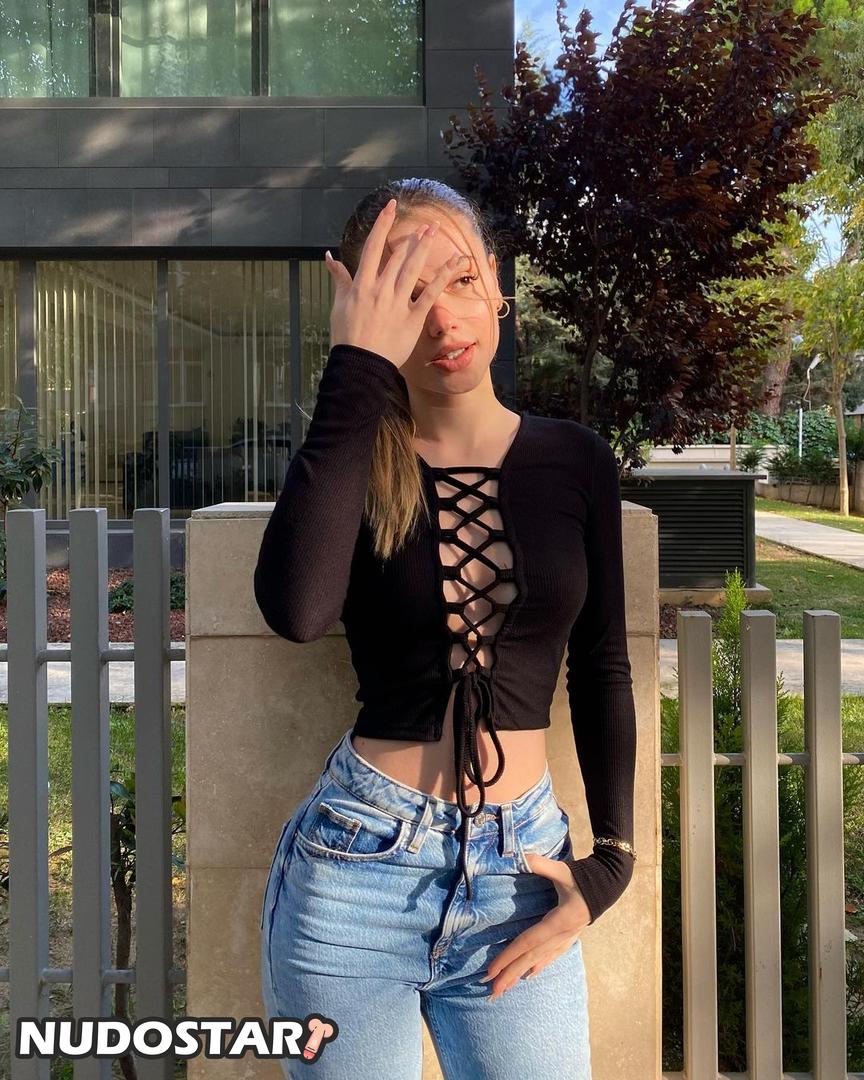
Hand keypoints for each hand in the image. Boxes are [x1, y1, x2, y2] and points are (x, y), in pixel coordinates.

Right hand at [323, 199, 467, 369]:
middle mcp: (380, 289)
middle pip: (398, 255)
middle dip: (413, 237)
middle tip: (427, 225)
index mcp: (361, 285)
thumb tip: (330, 258)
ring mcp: (397, 302)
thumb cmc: (347, 337)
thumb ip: (339, 279)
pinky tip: (456, 263)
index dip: (382, 224)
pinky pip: (430, 293)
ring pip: (413, 268)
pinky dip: (444, 276)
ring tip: (435, 231)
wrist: (360, 365)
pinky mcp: (413, 317)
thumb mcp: (339, 306)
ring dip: (425, 247)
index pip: (372, 247)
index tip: (391, 207)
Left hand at [480, 851, 591, 1000]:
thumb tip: (519, 856)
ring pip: (540, 960)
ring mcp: (567, 938)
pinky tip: (531, 974)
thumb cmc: (584, 876)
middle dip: (510, 975)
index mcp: (559, 921)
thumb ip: (539, 864)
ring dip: (521, 973)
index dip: (508, 956)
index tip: (491, 971)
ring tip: (505, 988)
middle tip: (492, 992)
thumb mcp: (562, 870)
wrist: (609, 881)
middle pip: (531, 958)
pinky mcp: (570, 936)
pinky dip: (540, 965)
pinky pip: (552, 955)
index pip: (528, 942)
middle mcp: (562, 935)